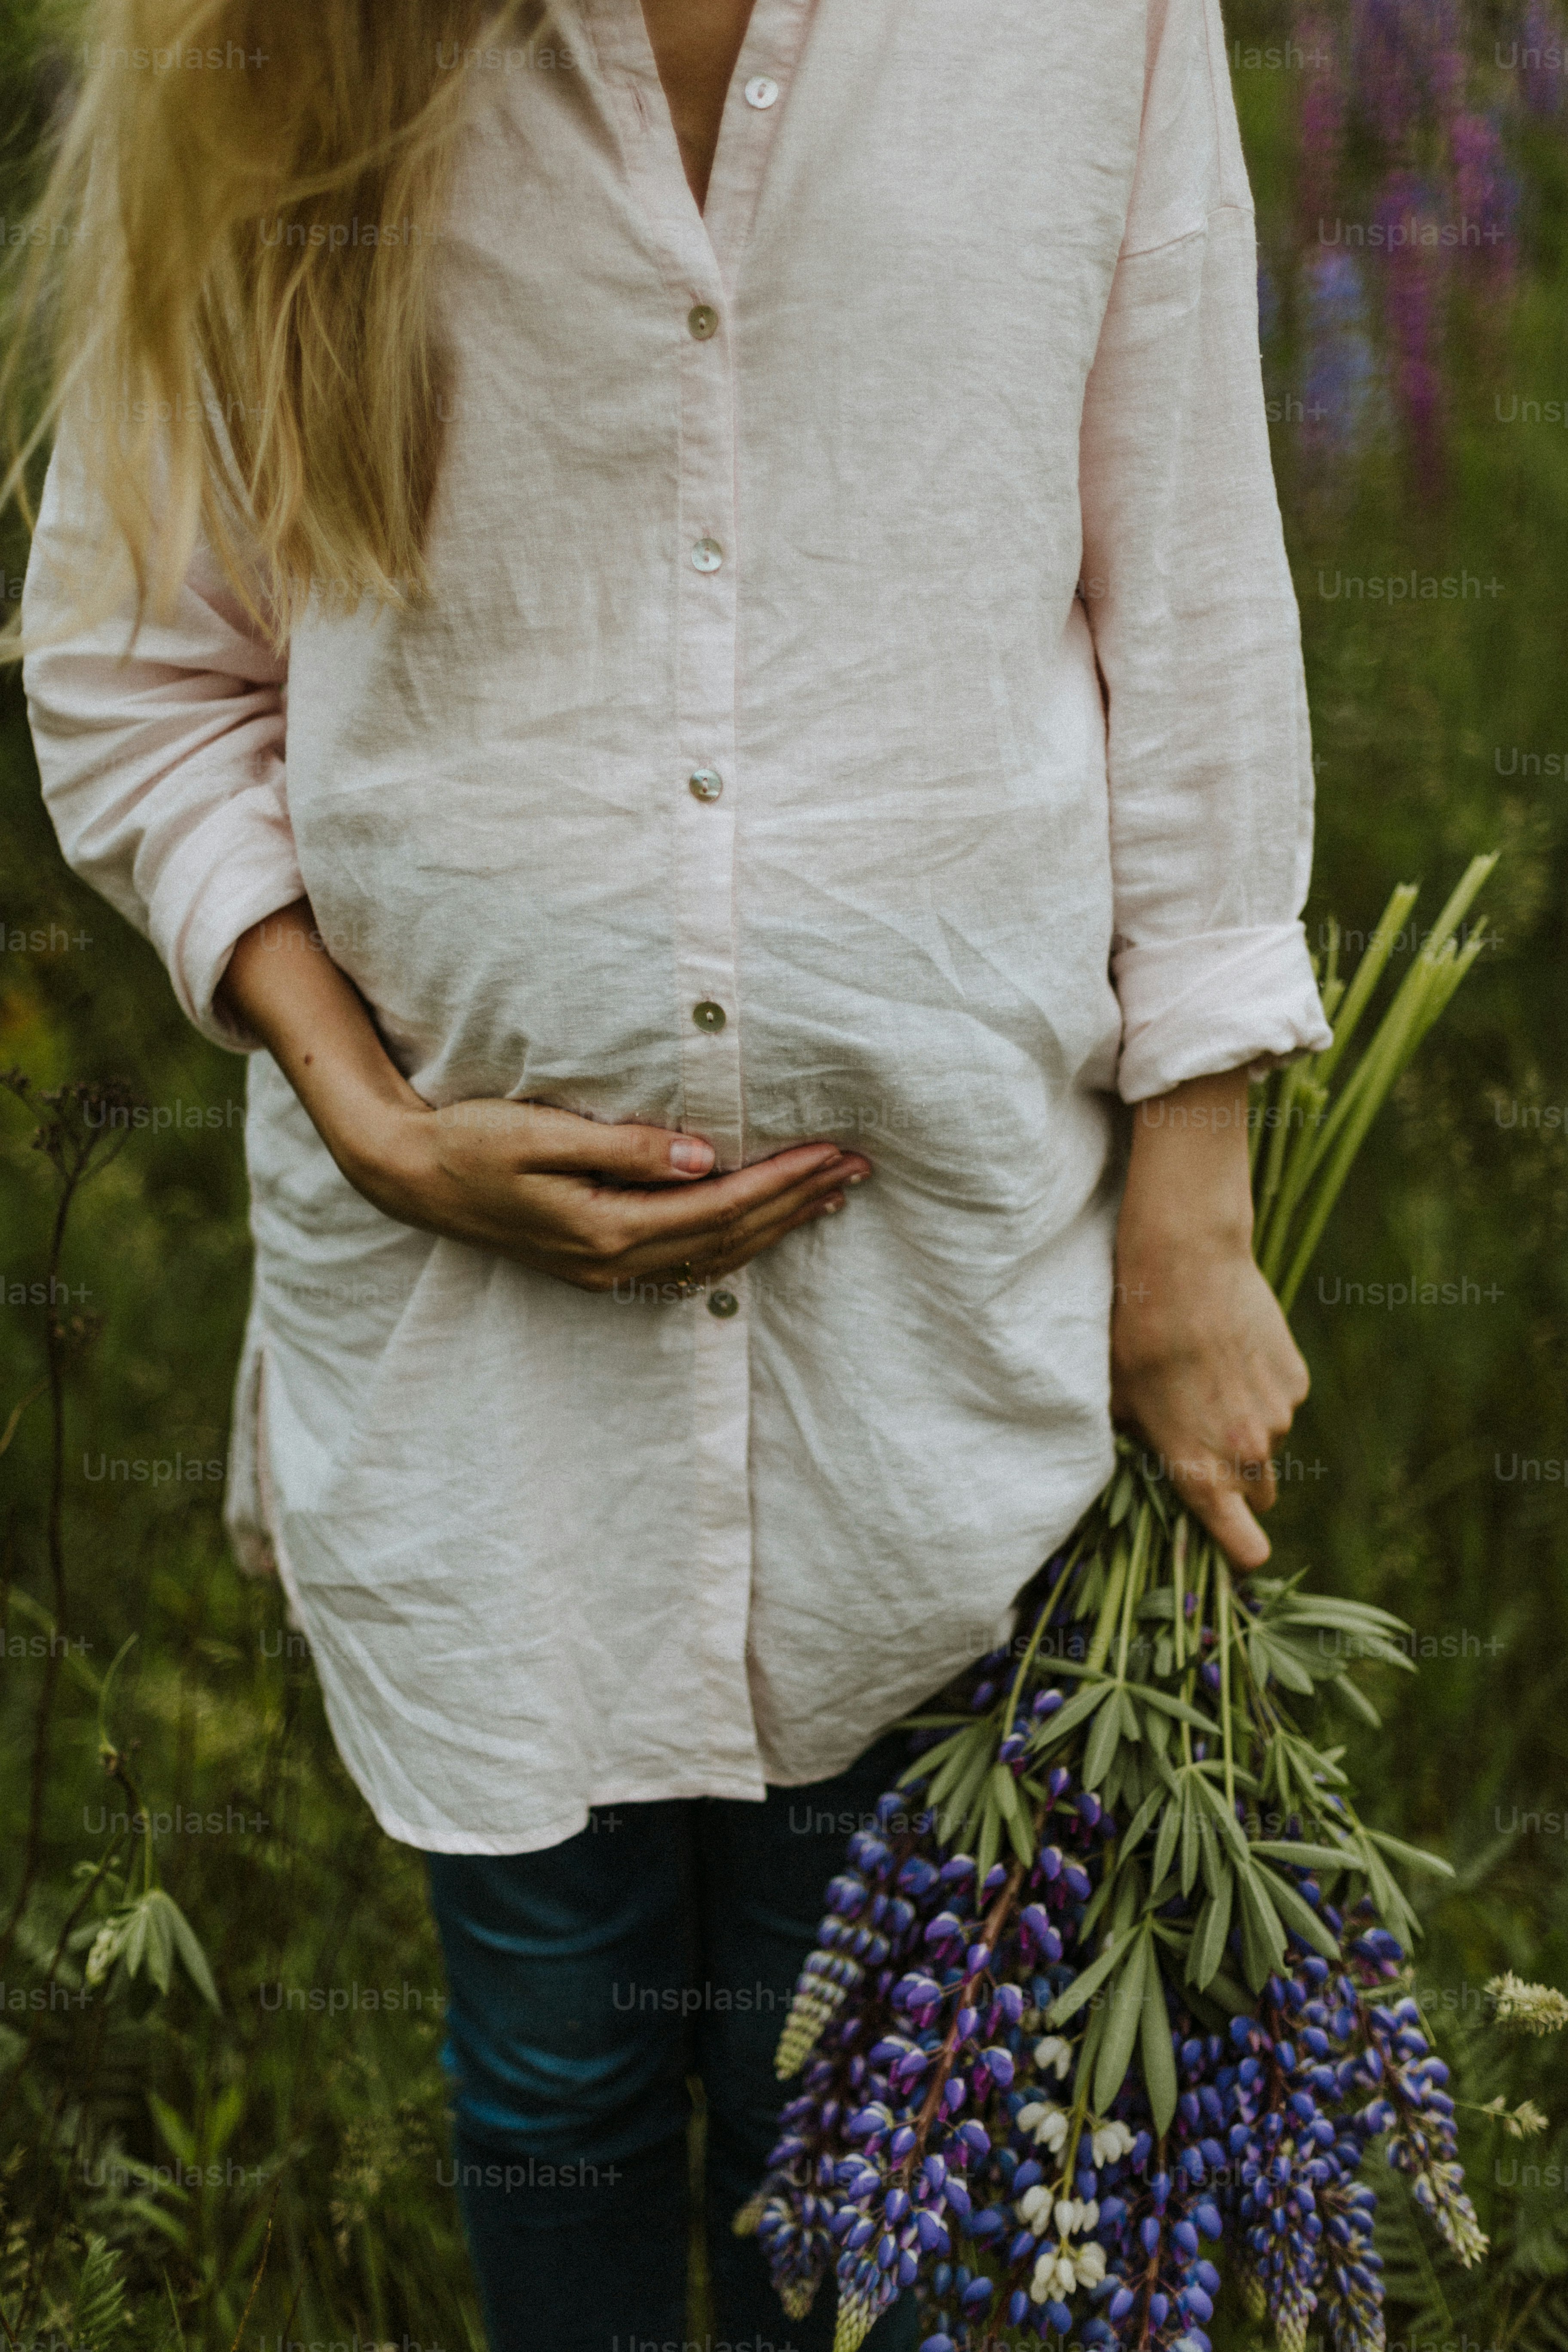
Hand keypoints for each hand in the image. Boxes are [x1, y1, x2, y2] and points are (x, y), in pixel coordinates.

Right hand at [216, 899, 869, 1293]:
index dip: (784, 1180)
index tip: (834, 1150)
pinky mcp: (601, 1264)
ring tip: (832, 1194)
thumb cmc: (471, 1141)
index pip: (722, 1206)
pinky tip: (766, 1221)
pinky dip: (739, 1238)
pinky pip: (692, 1259)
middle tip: (859, 1168)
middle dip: (799, 1202)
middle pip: (732, 1236)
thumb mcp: (543, 1135)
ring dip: (779, 1224)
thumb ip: (627, 1148)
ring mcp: (608, 1272)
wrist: (411, 1176)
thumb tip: (707, 1156)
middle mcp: (616, 1264)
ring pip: (719, 1255)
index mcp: (607, 1231)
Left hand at [1110, 1071, 1308, 1568]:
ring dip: (1246, 1424)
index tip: (1235, 1552)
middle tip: (1206, 1439)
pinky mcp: (1296, 1377)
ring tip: (1208, 1376)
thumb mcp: (1119, 1399)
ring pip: (1268, 1440)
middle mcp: (1247, 1453)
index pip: (1241, 1544)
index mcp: (1198, 1469)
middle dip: (1238, 1481)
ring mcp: (1279, 1415)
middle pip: (1259, 1494)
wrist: (1185, 1262)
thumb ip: (1141, 1444)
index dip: (1238, 1553)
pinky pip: (1281, 1399)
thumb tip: (1144, 1458)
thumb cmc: (1135, 1332)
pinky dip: (1262, 1387)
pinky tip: (1231, 1349)